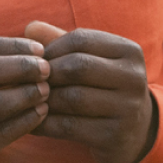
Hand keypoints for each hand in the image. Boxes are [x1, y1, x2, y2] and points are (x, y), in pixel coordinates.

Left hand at [23, 21, 155, 162]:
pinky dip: (45, 124)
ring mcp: (128, 108)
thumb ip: (63, 42)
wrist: (136, 132)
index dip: (52, 48)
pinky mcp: (116, 135)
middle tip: (27, 81)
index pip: (82, 39)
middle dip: (47, 73)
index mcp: (129, 51)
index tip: (34, 60)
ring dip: (44, 99)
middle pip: (78, 66)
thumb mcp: (92, 61)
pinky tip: (32, 123)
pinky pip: (70, 126)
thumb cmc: (104, 88)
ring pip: (73, 97)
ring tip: (27, 100)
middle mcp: (134, 77)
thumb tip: (30, 27)